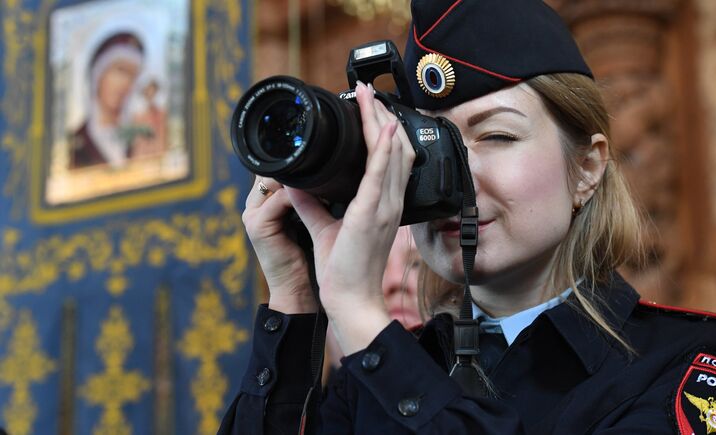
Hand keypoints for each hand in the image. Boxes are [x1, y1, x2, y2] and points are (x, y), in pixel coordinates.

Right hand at [242, 177, 316, 312]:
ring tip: (327, 183)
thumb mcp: (305, 220)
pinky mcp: (258, 225)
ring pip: (276, 180)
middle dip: (300, 171)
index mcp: (262, 202)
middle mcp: (253, 205)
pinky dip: (302, 196)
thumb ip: (306, 198)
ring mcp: (252, 214)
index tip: (326, 167)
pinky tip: (323, 198)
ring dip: (302, 181)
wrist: (295, 288)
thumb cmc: (305, 256)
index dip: (298, 167)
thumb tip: (327, 174)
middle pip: (273, 171)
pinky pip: (281, 199)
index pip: (276, 170)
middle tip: (329, 172)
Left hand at [287, 82, 415, 353]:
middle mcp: (389, 203)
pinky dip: (384, 149)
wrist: (351, 299)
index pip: (390, 159)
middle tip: (367, 92)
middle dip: (382, 116)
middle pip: (396, 149)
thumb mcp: (326, 227)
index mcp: (383, 205)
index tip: (369, 107)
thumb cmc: (344, 270)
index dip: (382, 130)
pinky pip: (382, 175)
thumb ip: (313, 202)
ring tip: (369, 97)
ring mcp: (385, 208)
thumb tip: (297, 182)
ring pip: (392, 154)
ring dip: (381, 122)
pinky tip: (384, 128)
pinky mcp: (372, 214)